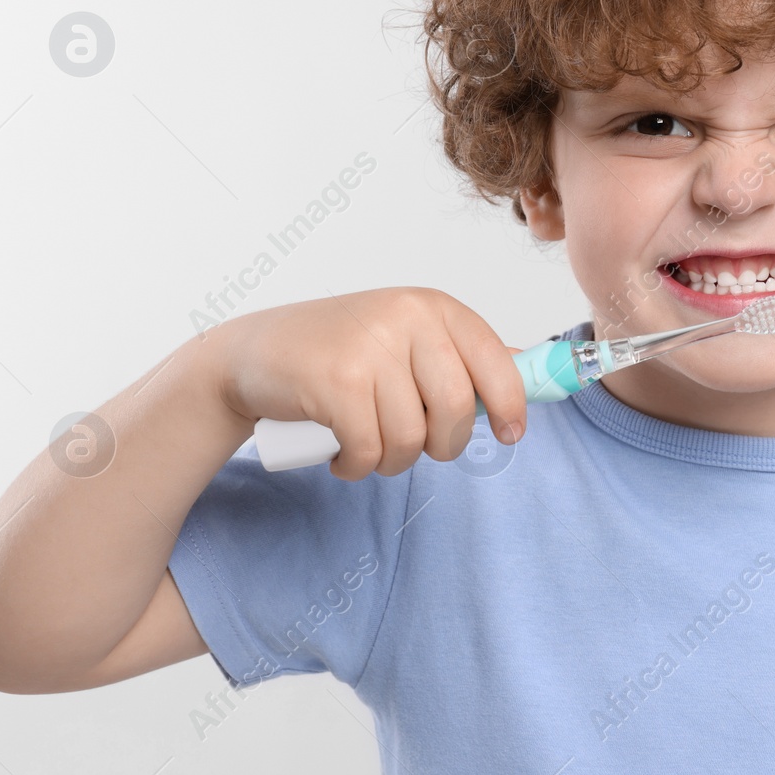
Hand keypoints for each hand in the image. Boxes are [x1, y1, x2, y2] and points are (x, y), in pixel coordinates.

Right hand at [208, 288, 527, 479]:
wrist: (252, 354)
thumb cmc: (336, 352)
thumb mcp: (404, 339)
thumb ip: (458, 357)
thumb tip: (522, 376)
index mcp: (434, 307)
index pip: (497, 361)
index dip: (512, 404)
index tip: (512, 434)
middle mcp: (407, 319)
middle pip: (458, 409)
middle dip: (442, 445)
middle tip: (415, 447)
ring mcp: (370, 348)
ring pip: (412, 437)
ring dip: (390, 460)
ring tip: (367, 444)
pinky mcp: (336, 382)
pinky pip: (370, 450)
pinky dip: (357, 467)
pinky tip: (342, 455)